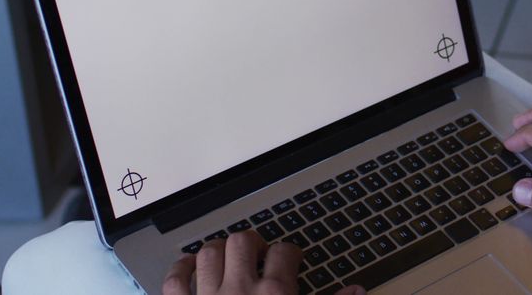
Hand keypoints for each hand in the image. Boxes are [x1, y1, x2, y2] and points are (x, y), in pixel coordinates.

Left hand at [162, 230, 364, 294]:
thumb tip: (356, 292)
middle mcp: (240, 290)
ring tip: (228, 256)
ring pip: (209, 254)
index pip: (285, 252)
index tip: (292, 259)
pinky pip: (174, 282)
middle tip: (260, 254)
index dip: (291, 252)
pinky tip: (189, 268)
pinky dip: (180, 270)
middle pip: (243, 242)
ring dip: (218, 249)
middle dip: (253, 242)